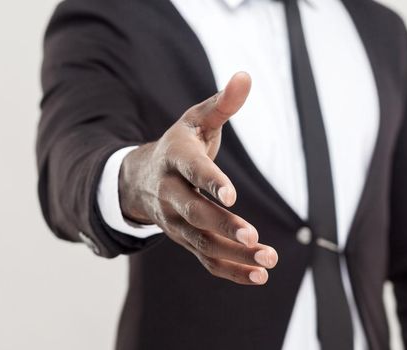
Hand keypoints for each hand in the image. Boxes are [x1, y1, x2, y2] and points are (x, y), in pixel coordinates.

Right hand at [118, 72, 276, 284]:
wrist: (138, 177)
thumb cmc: (179, 144)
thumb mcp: (196, 120)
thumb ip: (222, 103)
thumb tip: (245, 76)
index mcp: (175, 158)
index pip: (193, 171)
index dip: (211, 182)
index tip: (232, 195)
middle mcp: (170, 193)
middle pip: (194, 213)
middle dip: (224, 227)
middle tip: (254, 238)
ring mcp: (175, 220)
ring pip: (202, 242)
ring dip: (234, 255)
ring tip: (268, 260)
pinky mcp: (185, 239)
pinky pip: (205, 259)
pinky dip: (230, 270)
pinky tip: (258, 276)